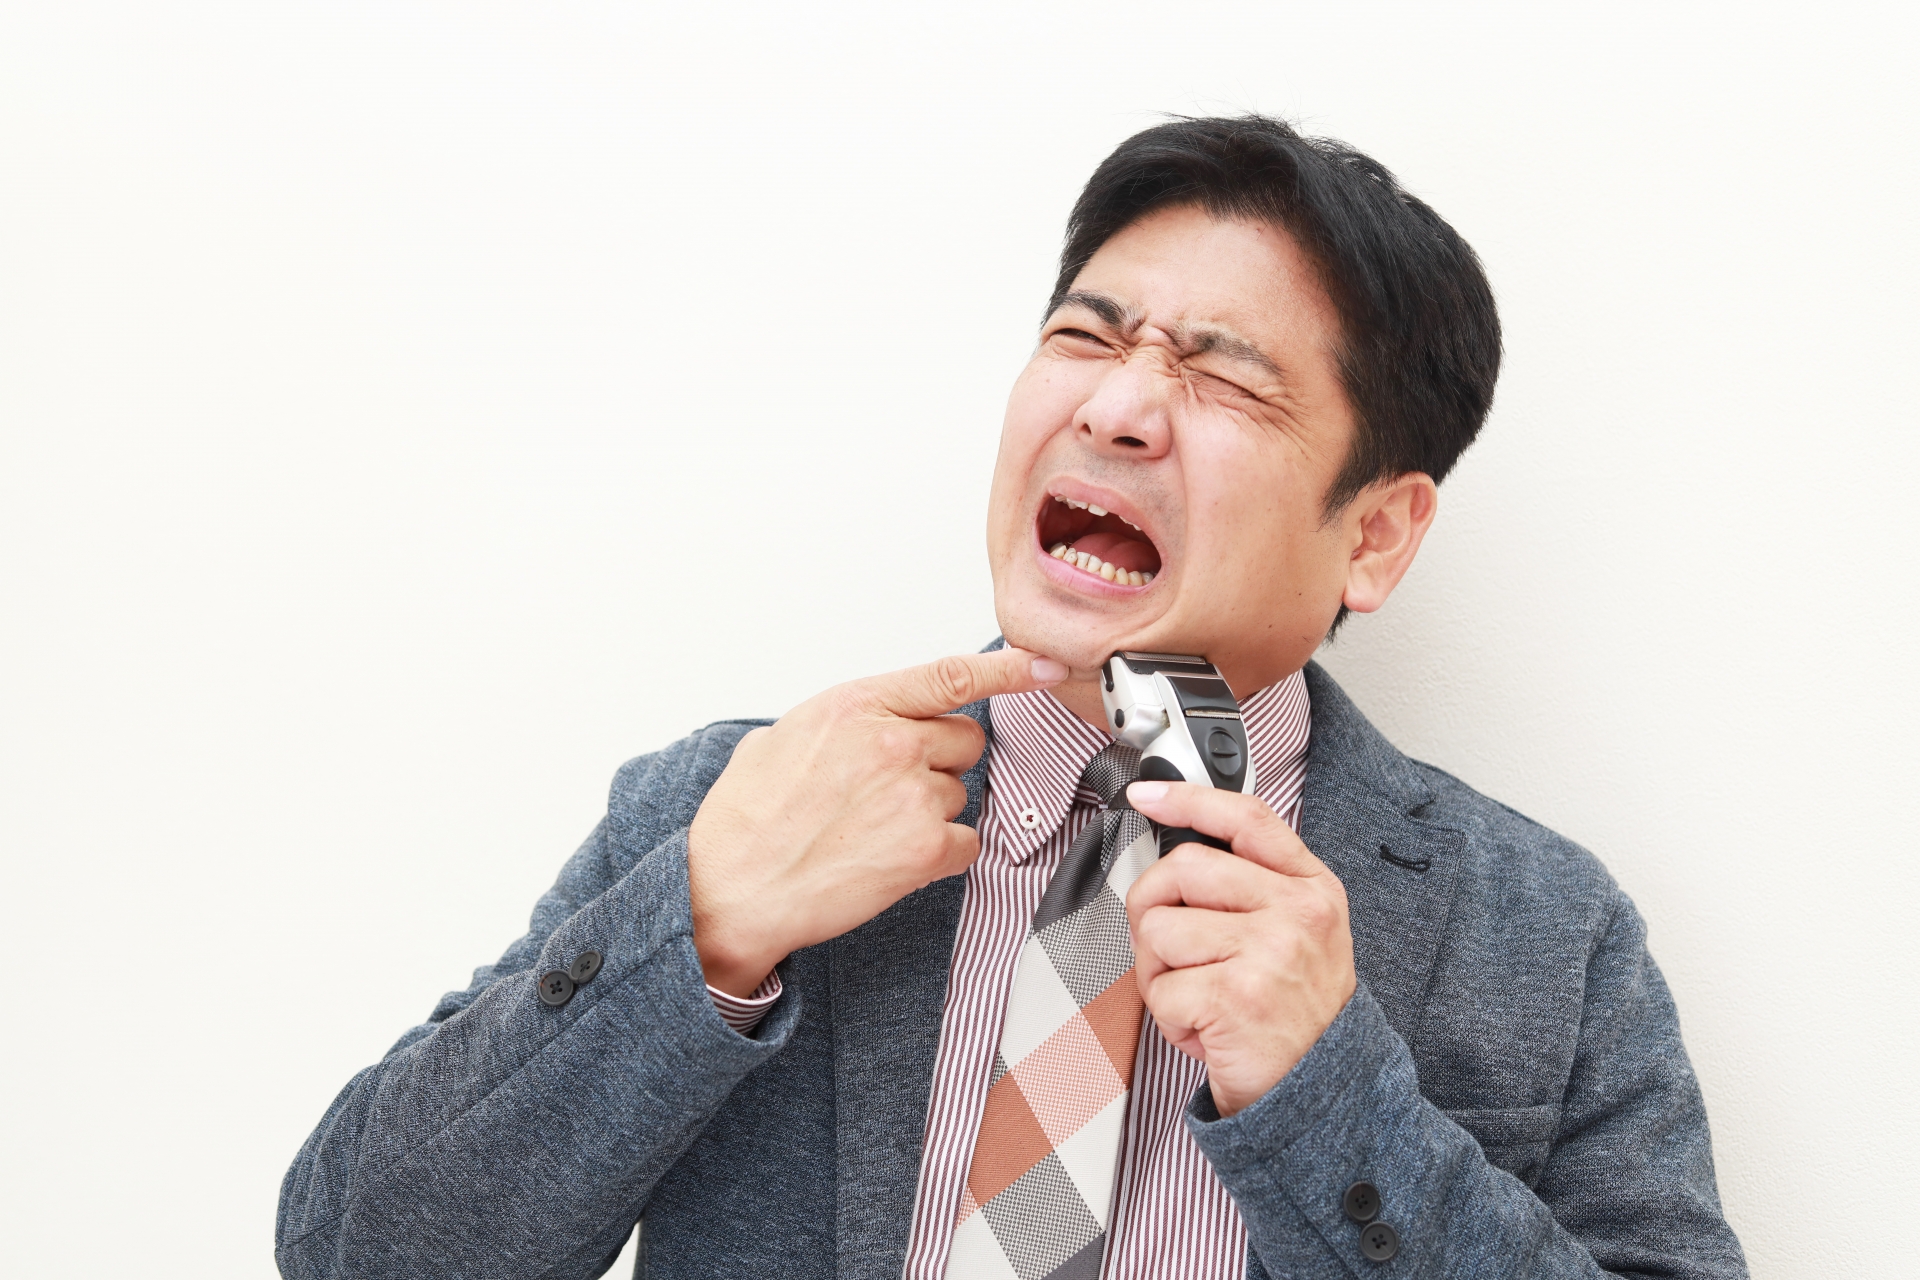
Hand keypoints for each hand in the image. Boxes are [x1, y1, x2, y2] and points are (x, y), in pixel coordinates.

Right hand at [687, 648, 1067, 994]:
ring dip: (931, 811)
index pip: (950, 675)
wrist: (731, 890)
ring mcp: (913, 795)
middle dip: (940, 761)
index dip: (1006, 668)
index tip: (1043, 663)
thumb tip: (866, 726)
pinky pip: (966, 842)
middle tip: (888, 791)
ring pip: (961, 793)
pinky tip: (892, 861)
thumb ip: (842, 721)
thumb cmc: (747, 820)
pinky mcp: (925, 848)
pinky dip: (940, 855)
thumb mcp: (781, 738)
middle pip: (965, 741)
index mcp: (856, 705)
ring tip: (871, 832)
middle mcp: (892, 742)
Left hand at [1123, 780, 1356, 1116]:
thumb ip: (1253, 885)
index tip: (1147, 794)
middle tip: (1166, 946)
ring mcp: (1268, 954)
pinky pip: (1160, 989)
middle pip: (1183, 867)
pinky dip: (1169, 1017)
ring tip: (1196, 996)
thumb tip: (1177, 849)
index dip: (1188, 797)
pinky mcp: (1235, 998)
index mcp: (1311, 888)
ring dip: (1159, 971)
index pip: (1246, 818)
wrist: (1325, 1095)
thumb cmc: (1297, 1014)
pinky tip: (1204, 1029)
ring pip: (1160, 929)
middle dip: (1152, 905)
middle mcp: (1296, 914)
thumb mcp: (1299, 934)